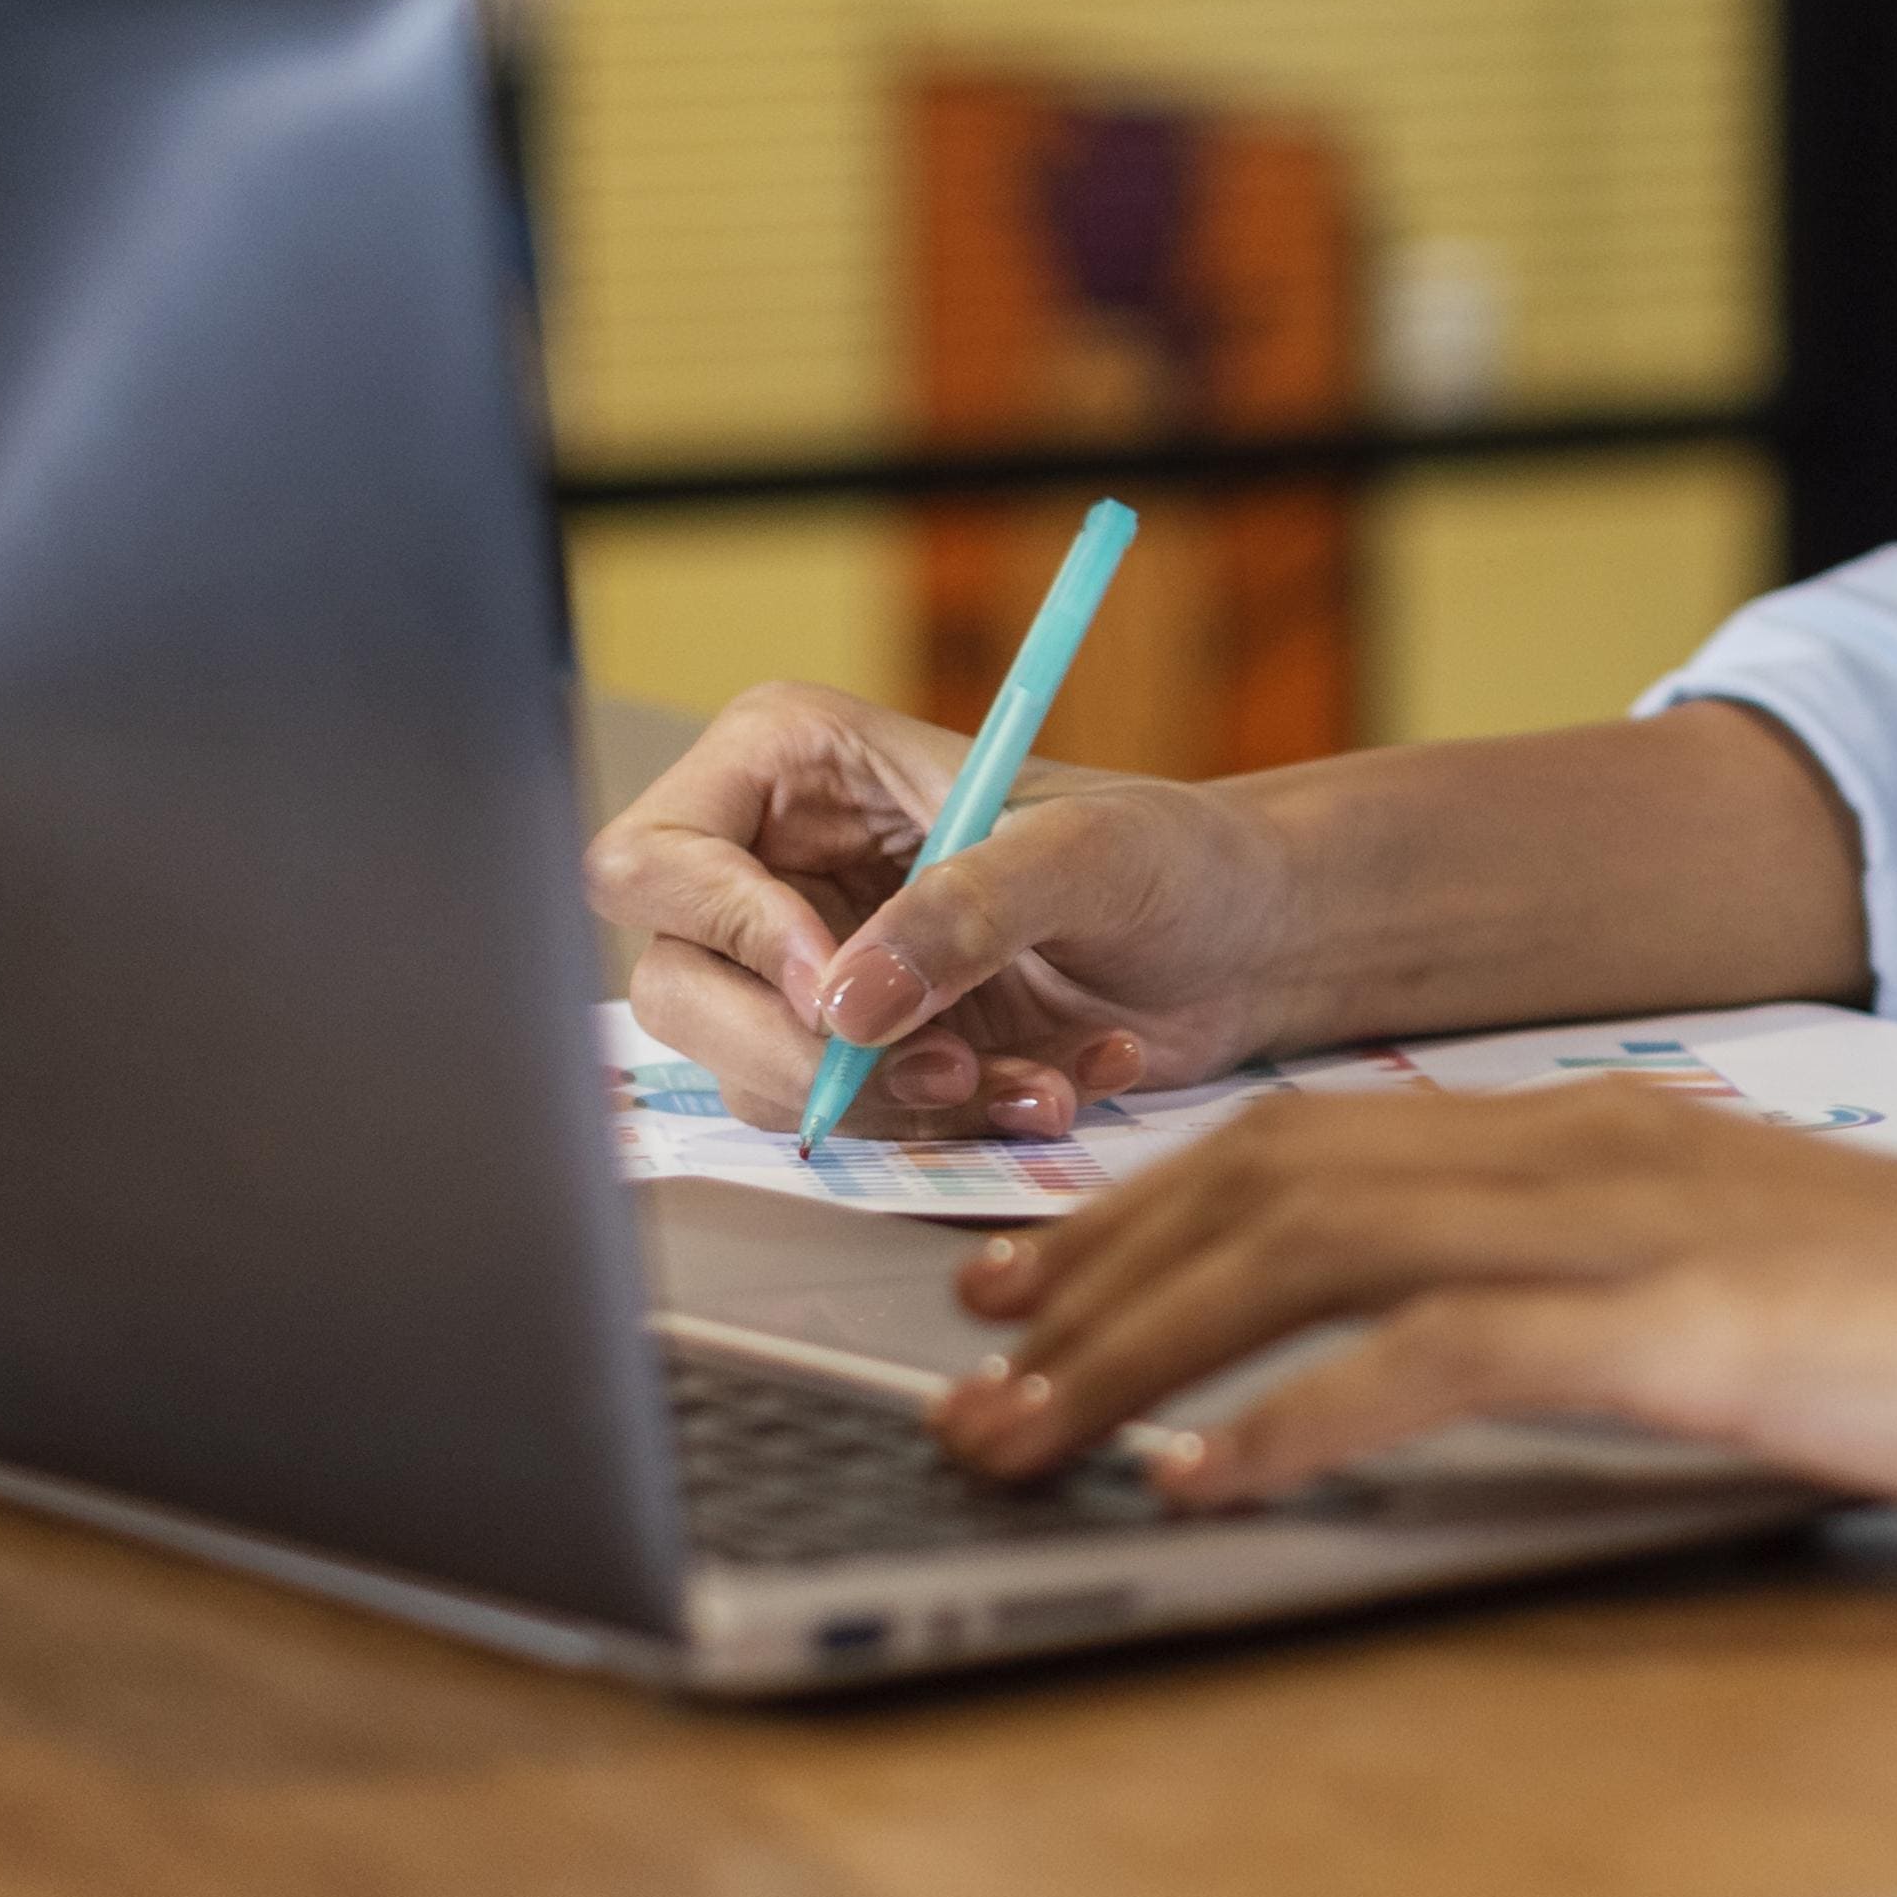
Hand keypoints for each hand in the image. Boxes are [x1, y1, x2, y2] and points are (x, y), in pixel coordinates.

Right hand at [584, 682, 1304, 1138]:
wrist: (1242, 945)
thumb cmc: (1172, 855)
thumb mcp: (1087, 853)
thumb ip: (967, 910)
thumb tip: (849, 1005)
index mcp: (792, 766)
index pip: (654, 855)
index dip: (727, 930)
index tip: (839, 989)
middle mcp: (775, 867)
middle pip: (677, 985)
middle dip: (800, 1051)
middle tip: (930, 1066)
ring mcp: (811, 970)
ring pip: (755, 1074)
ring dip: (892, 1101)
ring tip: (1020, 1075)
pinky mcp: (860, 1055)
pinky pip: (845, 1124)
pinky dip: (942, 1130)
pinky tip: (1044, 1088)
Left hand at [924, 1090, 1896, 1524]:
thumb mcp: (1766, 1294)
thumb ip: (1624, 1290)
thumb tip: (1485, 1336)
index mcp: (1613, 1126)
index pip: (1323, 1139)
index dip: (1150, 1205)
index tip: (1024, 1279)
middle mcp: (1600, 1140)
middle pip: (1278, 1177)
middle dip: (1095, 1271)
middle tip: (962, 1365)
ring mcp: (1639, 1223)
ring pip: (1317, 1249)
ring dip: (1142, 1346)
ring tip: (1020, 1434)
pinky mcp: (1684, 1324)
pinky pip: (1440, 1355)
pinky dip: (1293, 1418)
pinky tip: (1205, 1482)